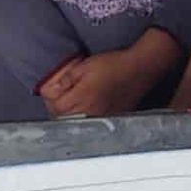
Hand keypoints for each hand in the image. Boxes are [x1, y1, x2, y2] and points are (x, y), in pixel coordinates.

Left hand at [41, 32, 179, 117]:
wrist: (139, 69)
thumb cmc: (114, 66)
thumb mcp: (85, 65)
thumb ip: (66, 79)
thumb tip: (53, 89)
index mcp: (80, 100)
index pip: (56, 107)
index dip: (51, 98)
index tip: (53, 91)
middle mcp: (89, 113)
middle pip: (64, 118)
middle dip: (59, 108)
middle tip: (60, 96)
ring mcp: (100, 119)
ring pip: (76, 123)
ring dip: (70, 114)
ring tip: (74, 101)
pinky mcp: (110, 120)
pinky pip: (91, 124)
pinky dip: (85, 117)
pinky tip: (88, 107)